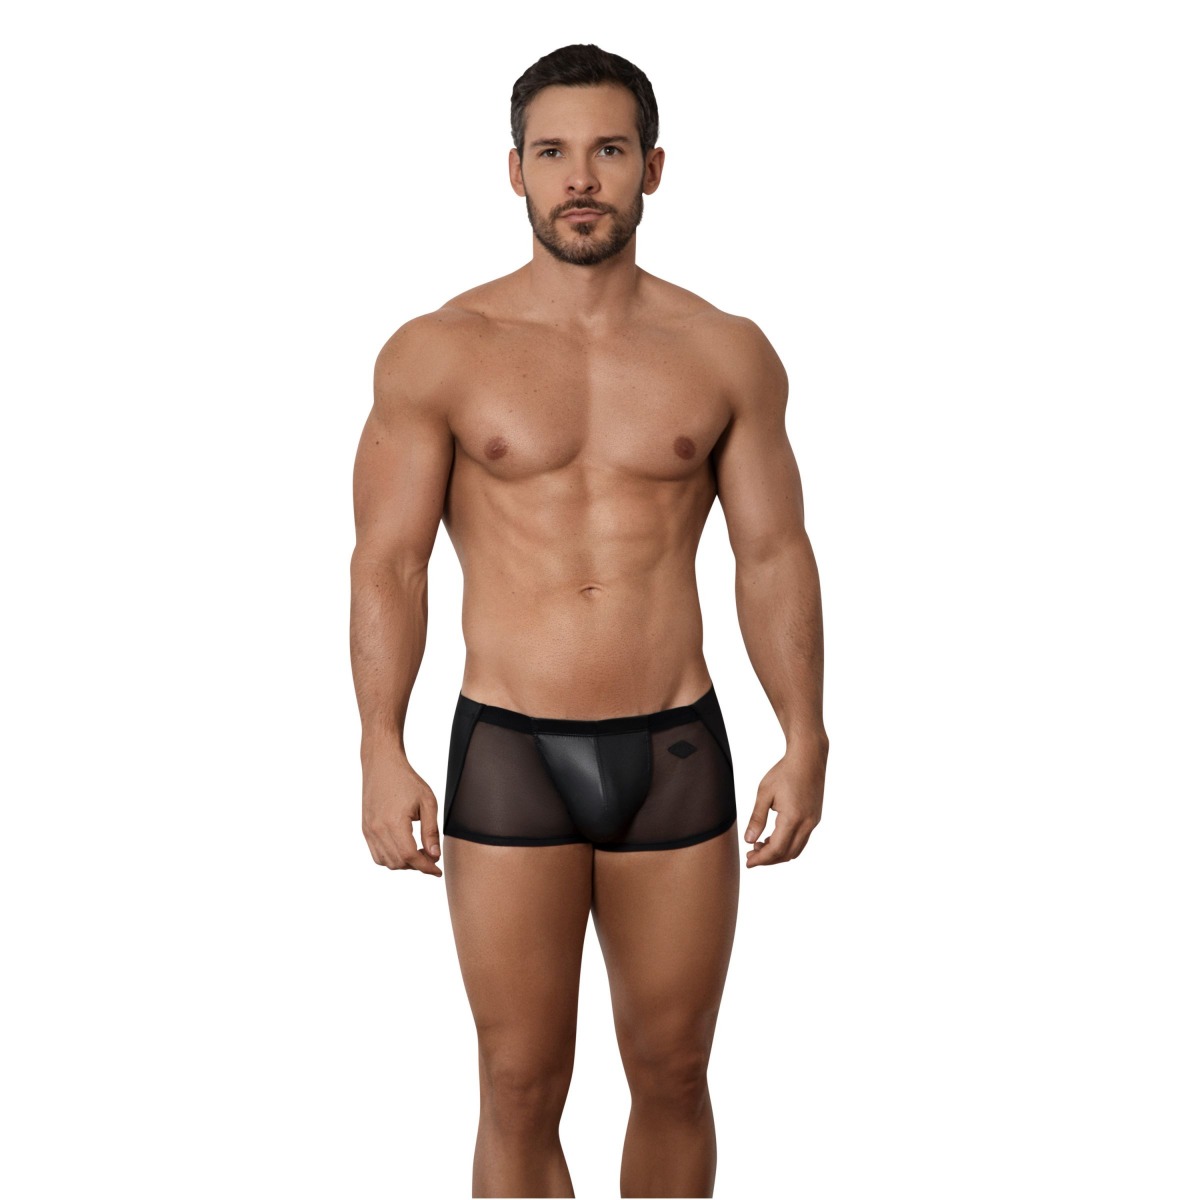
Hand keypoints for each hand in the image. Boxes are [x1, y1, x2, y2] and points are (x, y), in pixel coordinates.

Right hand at [362, 755, 442, 875]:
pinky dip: (390, 858)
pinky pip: (377, 854)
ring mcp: (369, 830)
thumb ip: (431, 831)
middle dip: (417, 866)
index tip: (437, 871)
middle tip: (431, 857)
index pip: (410, 857)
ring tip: (418, 853)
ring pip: (386, 862)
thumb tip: (434, 856)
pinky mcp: (365, 829)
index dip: (426, 867)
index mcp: (394, 823)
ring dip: (404, 864)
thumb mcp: (427, 803)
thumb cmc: (407, 781)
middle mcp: (377, 830)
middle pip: (398, 862)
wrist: (382, 765)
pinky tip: (403, 849)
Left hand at [744, 735, 827, 867]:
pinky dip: (788, 844)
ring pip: (796, 850)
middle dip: (768, 859)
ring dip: (778, 853)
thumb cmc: (784, 772)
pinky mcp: (815, 818)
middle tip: (751, 855)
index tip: (748, 861)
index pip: (775, 849)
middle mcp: (806, 824)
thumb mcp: (764, 793)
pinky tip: (774, 837)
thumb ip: (757, 818)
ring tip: (760, 846)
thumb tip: (749, 840)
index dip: (761, 859)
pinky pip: (802, 840)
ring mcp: (813, 822)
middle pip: (787, 854)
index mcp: (792, 818)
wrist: (808, 757)